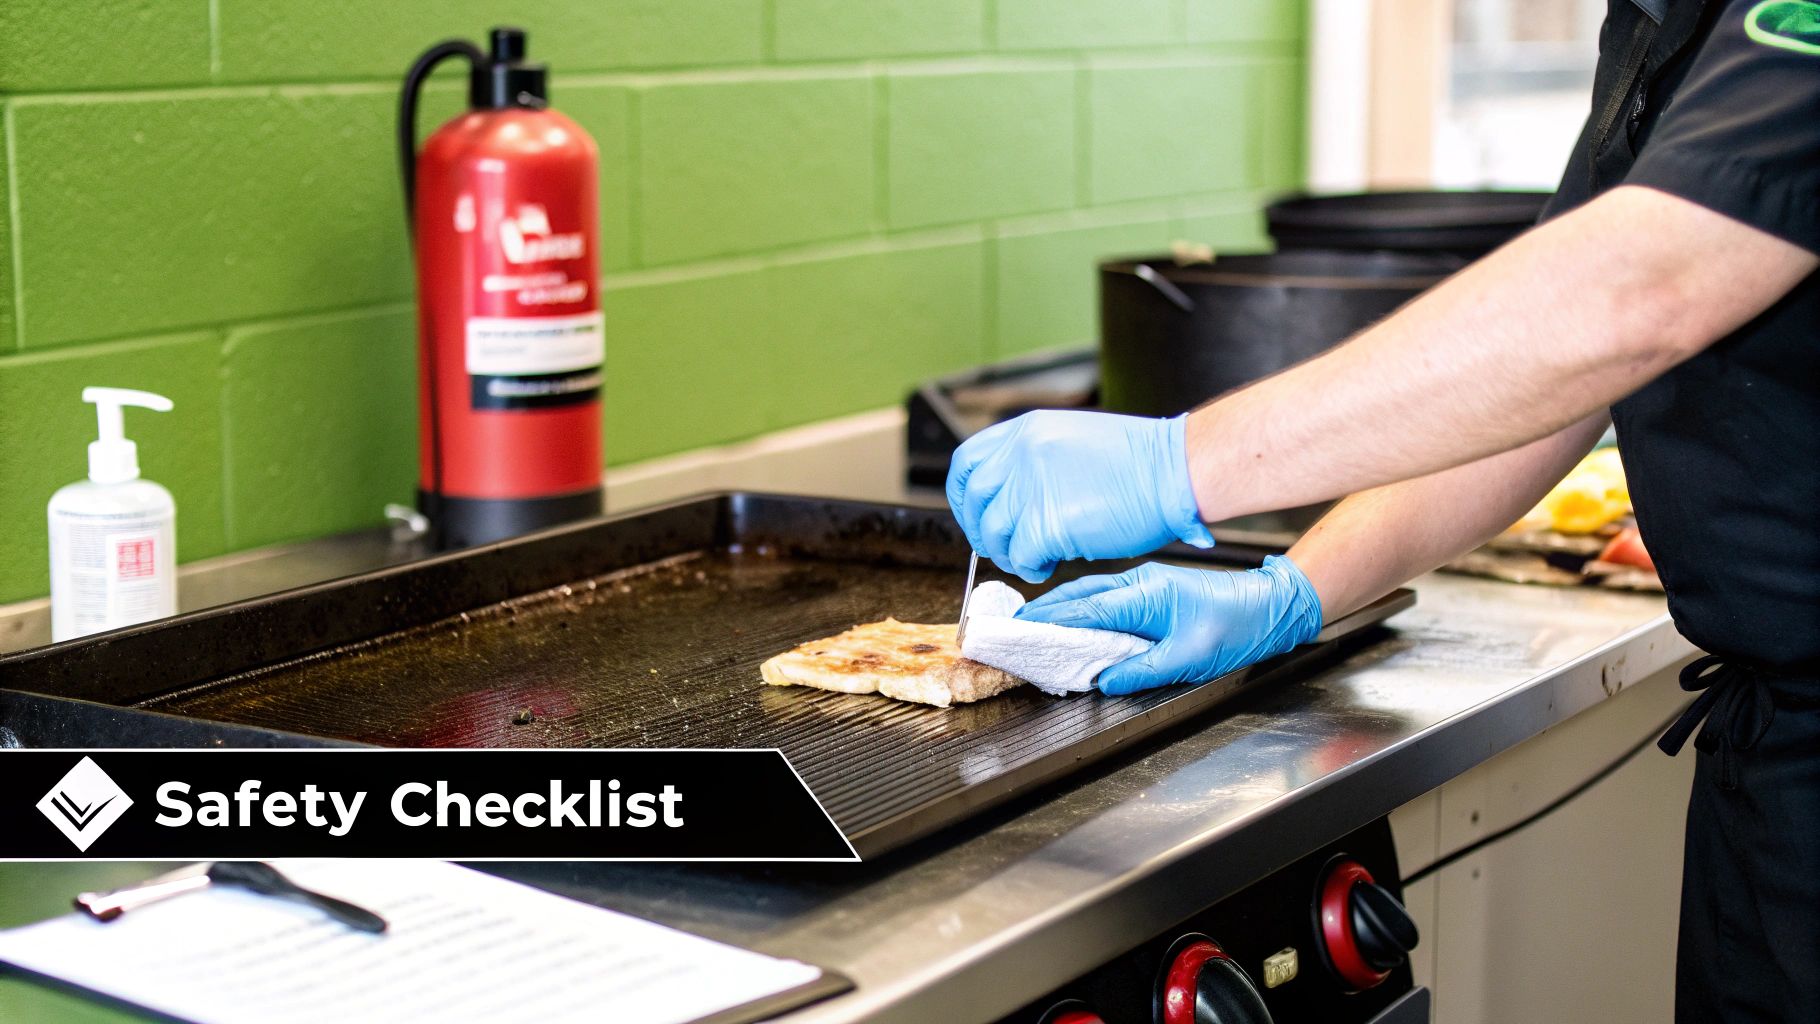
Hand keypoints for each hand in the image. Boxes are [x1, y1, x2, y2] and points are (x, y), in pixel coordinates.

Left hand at [945, 410, 1213, 582]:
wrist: (1176, 471)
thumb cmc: (1140, 463)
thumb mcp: (1073, 440)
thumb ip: (1035, 461)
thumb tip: (1010, 496)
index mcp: (1026, 430)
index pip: (966, 462)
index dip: (965, 497)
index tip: (976, 515)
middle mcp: (1022, 453)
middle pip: (975, 501)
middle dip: (983, 531)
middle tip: (1006, 547)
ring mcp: (1032, 487)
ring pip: (993, 533)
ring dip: (1009, 553)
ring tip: (1035, 557)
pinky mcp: (1048, 523)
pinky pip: (1020, 555)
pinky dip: (1030, 567)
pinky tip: (1049, 565)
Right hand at [1016, 556, 1322, 694]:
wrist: (1270, 606)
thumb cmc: (1237, 628)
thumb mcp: (1190, 659)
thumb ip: (1142, 670)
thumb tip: (1104, 682)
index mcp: (1145, 596)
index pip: (1084, 610)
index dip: (1048, 622)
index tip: (1019, 632)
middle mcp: (1139, 582)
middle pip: (1078, 596)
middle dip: (1043, 613)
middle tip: (1012, 630)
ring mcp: (1143, 583)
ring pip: (1089, 594)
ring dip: (1060, 610)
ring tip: (1032, 628)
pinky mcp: (1150, 590)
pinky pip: (1105, 597)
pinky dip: (1081, 609)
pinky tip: (1072, 622)